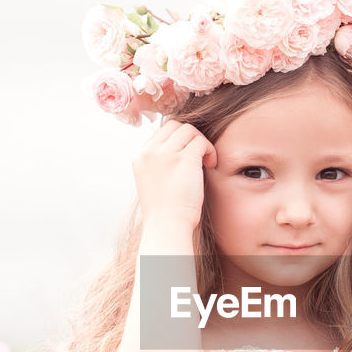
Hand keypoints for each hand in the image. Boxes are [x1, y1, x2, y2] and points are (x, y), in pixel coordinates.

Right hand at [132, 118, 217, 232]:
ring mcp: (165, 154)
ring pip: (190, 130)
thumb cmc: (166, 210)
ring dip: (202, 143)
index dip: (179, 139)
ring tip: (206, 162)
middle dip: (191, 138)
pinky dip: (210, 150)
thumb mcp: (154, 180)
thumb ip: (161, 162)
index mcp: (140, 156)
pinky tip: (211, 165)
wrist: (167, 226)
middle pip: (175, 126)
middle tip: (199, 157)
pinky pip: (201, 142)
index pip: (162, 132)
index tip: (188, 156)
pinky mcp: (184, 159)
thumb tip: (181, 147)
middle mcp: (149, 152)